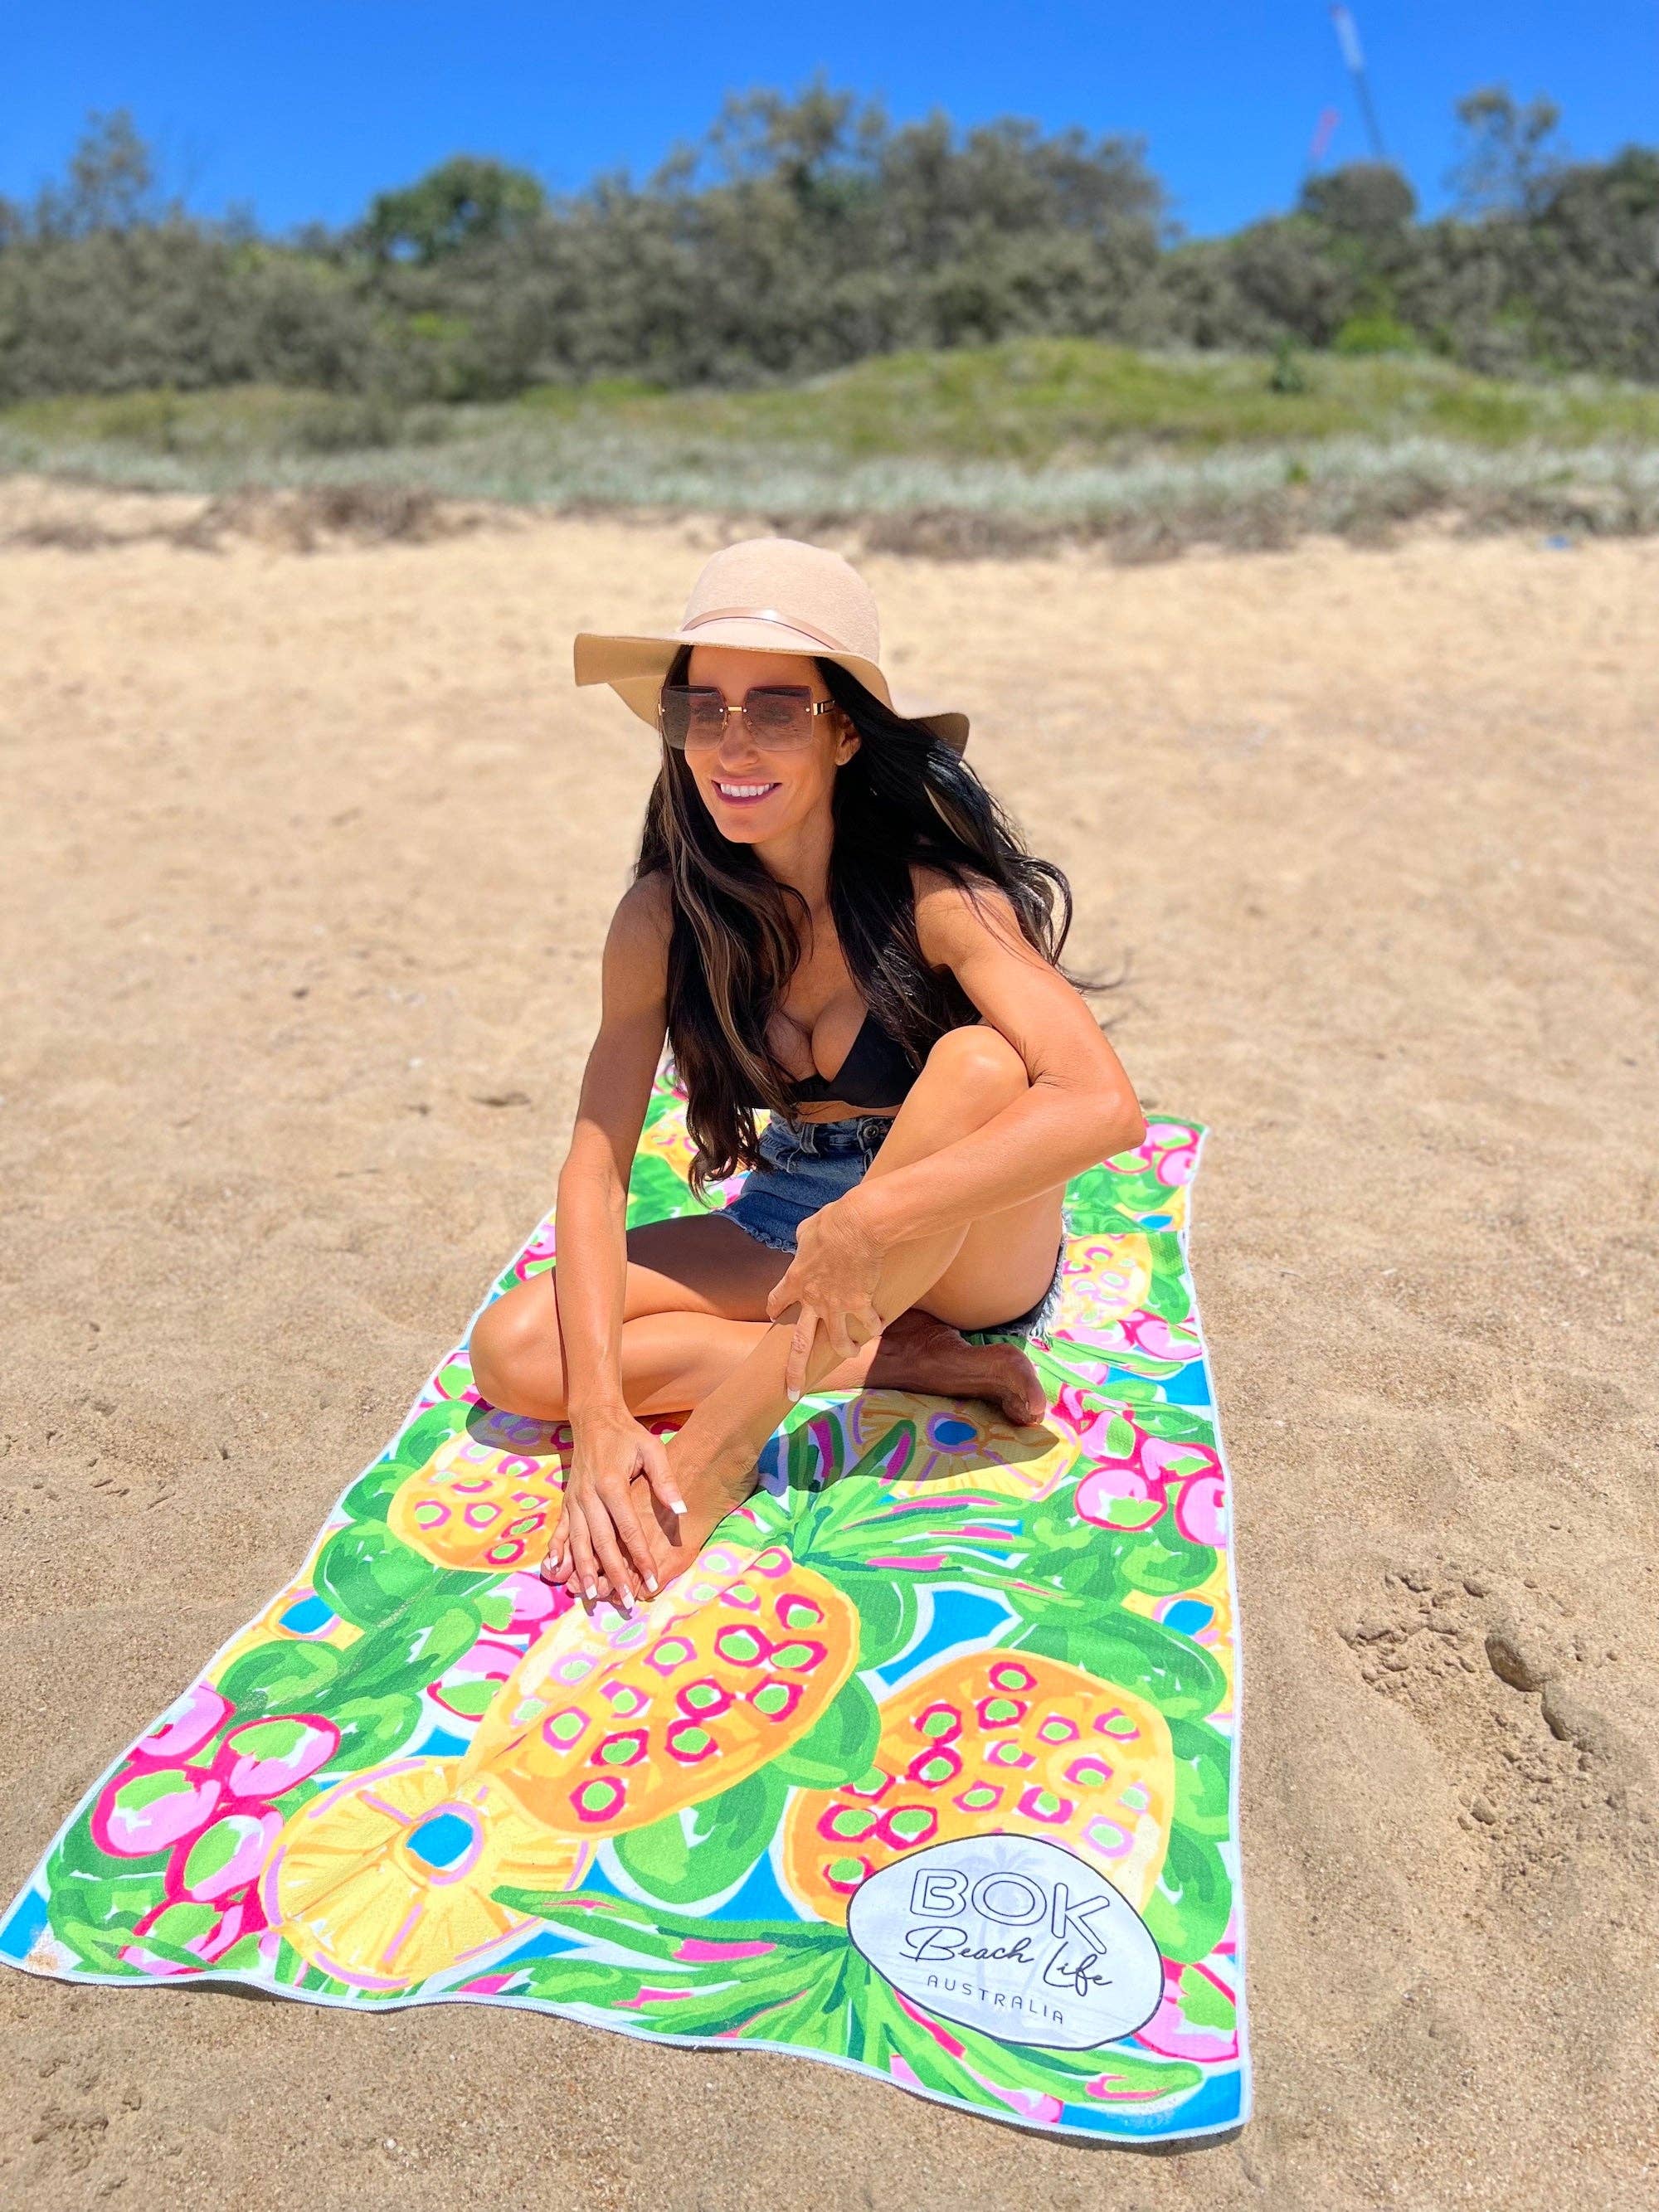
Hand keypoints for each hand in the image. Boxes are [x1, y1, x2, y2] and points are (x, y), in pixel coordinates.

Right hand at [542, 1405, 682, 1607]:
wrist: (594, 1418)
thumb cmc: (628, 1435)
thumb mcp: (652, 1449)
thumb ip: (665, 1480)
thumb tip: (681, 1510)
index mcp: (612, 1484)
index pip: (628, 1529)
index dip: (640, 1556)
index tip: (652, 1579)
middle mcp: (589, 1496)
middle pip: (602, 1542)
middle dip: (614, 1573)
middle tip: (625, 1600)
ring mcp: (574, 1500)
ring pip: (578, 1541)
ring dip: (585, 1570)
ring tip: (592, 1595)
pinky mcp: (567, 1501)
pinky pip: (560, 1530)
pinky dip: (557, 1551)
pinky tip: (555, 1570)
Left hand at [765, 1190, 884, 1400]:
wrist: (858, 1226)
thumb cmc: (832, 1222)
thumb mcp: (808, 1229)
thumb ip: (804, 1241)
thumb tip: (805, 1241)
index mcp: (796, 1279)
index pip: (777, 1299)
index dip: (775, 1307)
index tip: (772, 1316)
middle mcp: (813, 1300)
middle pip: (800, 1345)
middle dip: (795, 1371)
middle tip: (790, 1392)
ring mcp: (837, 1305)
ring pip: (837, 1341)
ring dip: (844, 1350)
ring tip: (849, 1353)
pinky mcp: (860, 1303)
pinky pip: (867, 1322)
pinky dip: (873, 1325)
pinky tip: (878, 1327)